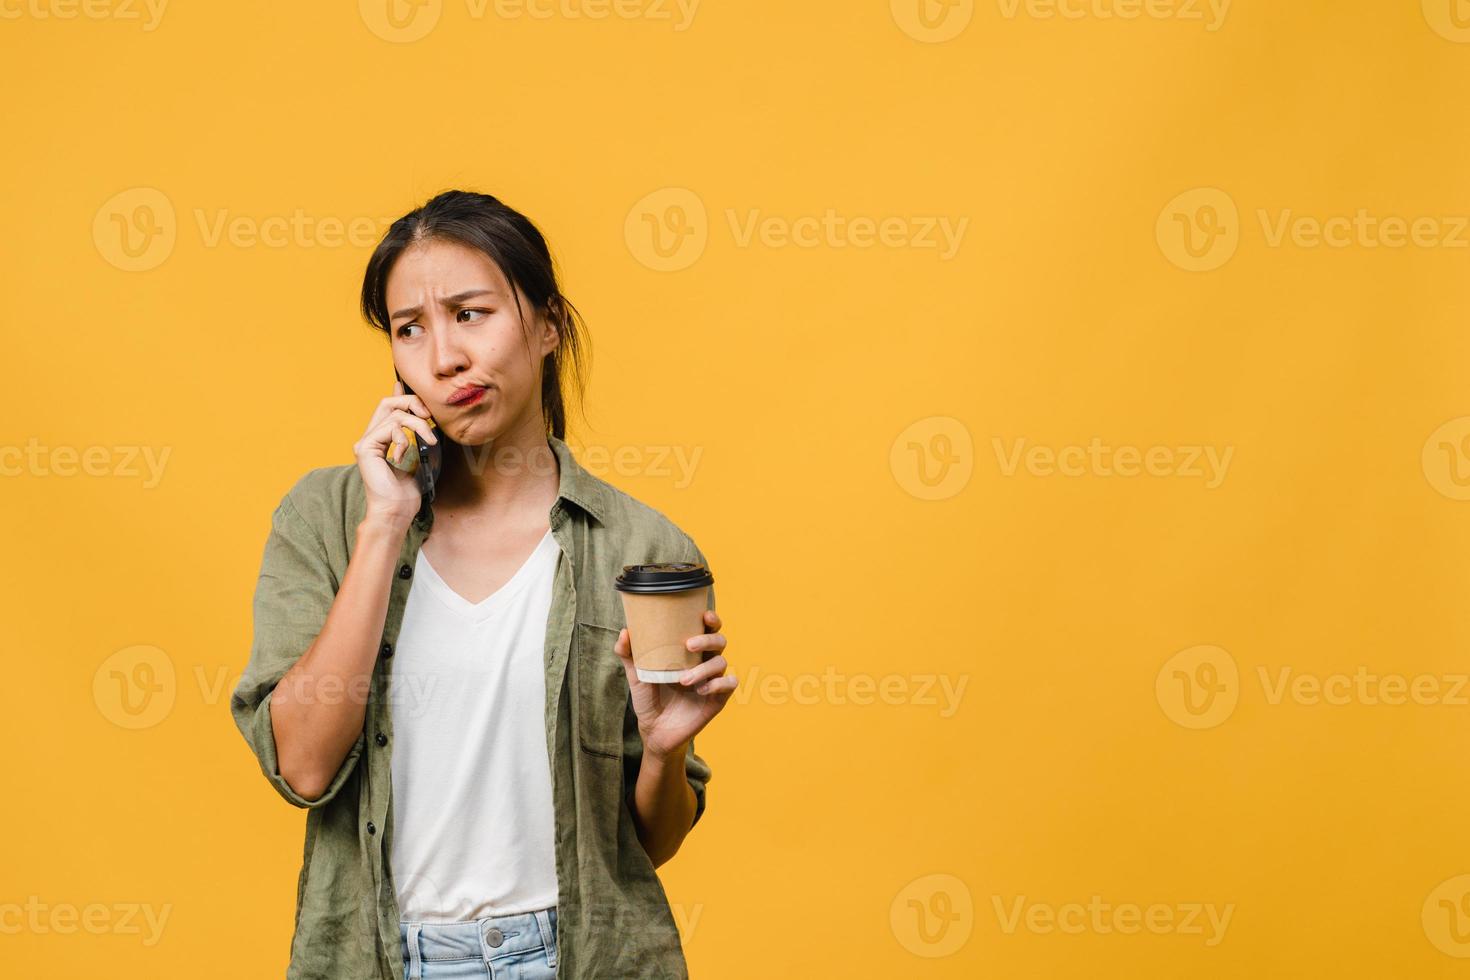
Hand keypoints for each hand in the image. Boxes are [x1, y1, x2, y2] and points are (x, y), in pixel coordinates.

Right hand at [354, 380, 438, 528]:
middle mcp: (369, 439)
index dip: (400, 395)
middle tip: (429, 416)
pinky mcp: (365, 448)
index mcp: (379, 440)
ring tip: (429, 440)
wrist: (396, 513)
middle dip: (411, 402)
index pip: (387, 409)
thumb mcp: (416, 459)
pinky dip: (404, 439)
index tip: (408, 386)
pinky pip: (390, 428)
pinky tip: (403, 456)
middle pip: (387, 403)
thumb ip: (415, 438)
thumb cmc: (406, 494)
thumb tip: (422, 419)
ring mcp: (365, 443)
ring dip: (418, 424)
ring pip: (394, 414)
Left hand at [614, 609, 736, 759]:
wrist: (653, 731)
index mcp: (690, 653)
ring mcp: (712, 681)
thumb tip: (625, 632)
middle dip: (708, 639)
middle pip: (720, 641)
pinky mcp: (717, 700)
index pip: (707, 629)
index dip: (712, 619)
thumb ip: (629, 654)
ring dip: (704, 668)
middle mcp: (704, 663)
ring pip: (721, 663)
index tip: (704, 615)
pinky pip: (729, 685)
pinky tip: (701, 690)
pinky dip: (718, 684)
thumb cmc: (648, 699)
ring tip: (684, 680)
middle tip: (688, 645)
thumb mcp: (636, 675)